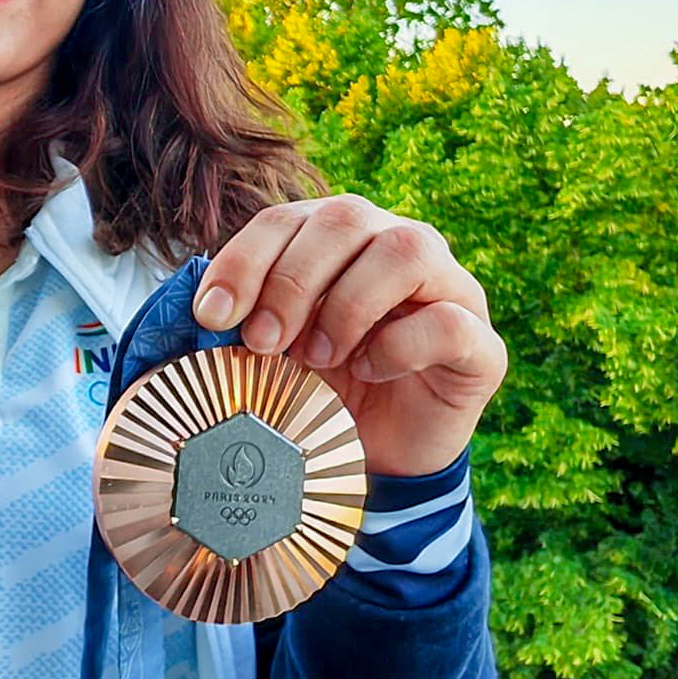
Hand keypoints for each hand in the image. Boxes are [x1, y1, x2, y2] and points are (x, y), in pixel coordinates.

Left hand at [191, 194, 506, 477]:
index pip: (286, 218)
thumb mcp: (267, 354)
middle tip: (262, 343)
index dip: (244, 260)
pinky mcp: (481, 345)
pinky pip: (450, 322)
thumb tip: (196, 315)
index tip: (211, 316)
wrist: (374, 459)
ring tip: (316, 358)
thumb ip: (240, 322)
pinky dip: (400, 346)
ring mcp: (448, 288)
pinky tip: (368, 372)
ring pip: (407, 250)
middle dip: (291, 281)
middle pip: (345, 219)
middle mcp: (394, 245)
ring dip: (348, 303)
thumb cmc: (316, 390)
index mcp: (336, 238)